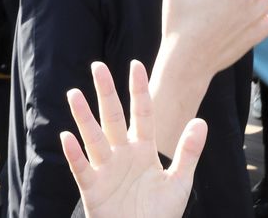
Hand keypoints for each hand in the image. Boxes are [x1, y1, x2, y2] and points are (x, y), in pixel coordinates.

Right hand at [61, 61, 206, 217]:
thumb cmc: (160, 214)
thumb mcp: (180, 182)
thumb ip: (188, 152)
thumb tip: (201, 122)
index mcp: (143, 150)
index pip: (141, 114)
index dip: (138, 90)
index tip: (136, 65)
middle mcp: (121, 154)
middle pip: (112, 118)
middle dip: (105, 93)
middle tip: (98, 66)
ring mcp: (105, 169)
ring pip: (93, 138)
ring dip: (84, 117)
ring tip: (74, 94)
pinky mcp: (92, 188)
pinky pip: (81, 167)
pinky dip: (74, 154)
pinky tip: (67, 137)